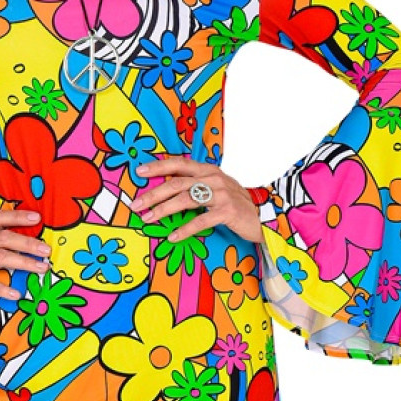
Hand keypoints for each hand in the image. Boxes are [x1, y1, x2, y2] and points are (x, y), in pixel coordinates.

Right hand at [0, 209, 51, 302]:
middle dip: (28, 243)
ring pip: (0, 257)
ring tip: (41, 268)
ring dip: (23, 262)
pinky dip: (2, 288)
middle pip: (4, 238)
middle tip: (46, 250)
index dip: (18, 216)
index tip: (37, 218)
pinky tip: (16, 294)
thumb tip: (27, 241)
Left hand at [127, 157, 262, 243]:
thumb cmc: (235, 204)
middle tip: (136, 204)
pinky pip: (201, 220)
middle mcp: (214, 178)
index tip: (138, 172)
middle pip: (177, 183)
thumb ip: (195, 186)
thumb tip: (165, 192)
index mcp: (208, 170)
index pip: (179, 164)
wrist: (264, 216)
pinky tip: (172, 237)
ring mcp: (221, 194)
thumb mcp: (216, 188)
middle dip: (153, 194)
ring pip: (185, 200)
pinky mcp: (228, 211)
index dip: (158, 166)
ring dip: (163, 210)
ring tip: (148, 219)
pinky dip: (184, 230)